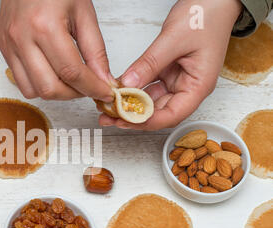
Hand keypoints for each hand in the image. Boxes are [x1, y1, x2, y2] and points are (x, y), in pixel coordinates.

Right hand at [0, 0, 114, 101]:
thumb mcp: (84, 13)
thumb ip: (95, 50)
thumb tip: (103, 80)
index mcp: (45, 26)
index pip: (72, 72)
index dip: (92, 88)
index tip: (106, 94)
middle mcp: (22, 38)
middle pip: (50, 88)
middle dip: (75, 94)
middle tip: (89, 87)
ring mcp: (9, 45)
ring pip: (34, 91)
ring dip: (56, 92)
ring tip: (70, 80)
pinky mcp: (3, 49)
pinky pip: (21, 82)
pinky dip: (39, 85)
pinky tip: (52, 72)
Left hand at [100, 0, 242, 129]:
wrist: (213, 0)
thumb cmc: (206, 16)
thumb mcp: (173, 39)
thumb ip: (150, 63)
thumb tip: (128, 84)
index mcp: (198, 86)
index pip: (172, 114)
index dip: (148, 121)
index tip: (125, 120)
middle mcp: (188, 88)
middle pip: (160, 113)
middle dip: (134, 118)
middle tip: (109, 117)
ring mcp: (177, 81)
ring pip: (151, 101)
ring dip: (131, 106)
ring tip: (108, 109)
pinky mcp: (167, 73)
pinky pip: (148, 87)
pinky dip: (133, 90)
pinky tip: (118, 92)